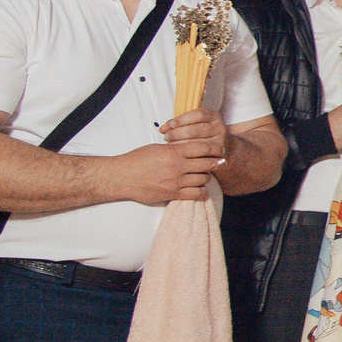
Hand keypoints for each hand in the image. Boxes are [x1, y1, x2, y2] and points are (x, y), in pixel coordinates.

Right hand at [105, 139, 221, 205]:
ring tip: (201, 175)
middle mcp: (177, 166)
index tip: (220, 150)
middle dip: (215, 163)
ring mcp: (175, 182)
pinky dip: (201, 191)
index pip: (203, 148)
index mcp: (173, 152)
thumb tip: (193, 148)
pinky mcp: (172, 194)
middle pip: (208, 164)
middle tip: (217, 163)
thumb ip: (176, 148)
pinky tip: (198, 188)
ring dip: (206, 177)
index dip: (215, 149)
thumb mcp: (157, 148)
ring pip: (204, 179)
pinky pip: (196, 194)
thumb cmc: (137, 160)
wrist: (121, 177)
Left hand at [159, 106, 228, 162]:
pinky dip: (187, 153)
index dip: (183, 119)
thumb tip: (163, 128)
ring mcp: (220, 142)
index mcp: (214, 117)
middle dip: (178, 133)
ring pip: (198, 143)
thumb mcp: (196, 123)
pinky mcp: (218, 155)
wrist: (221, 148)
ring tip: (170, 145)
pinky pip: (200, 154)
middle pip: (197, 129)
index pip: (199, 115)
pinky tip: (179, 153)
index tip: (170, 124)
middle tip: (167, 136)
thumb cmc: (203, 135)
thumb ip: (181, 123)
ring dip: (181, 144)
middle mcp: (220, 128)